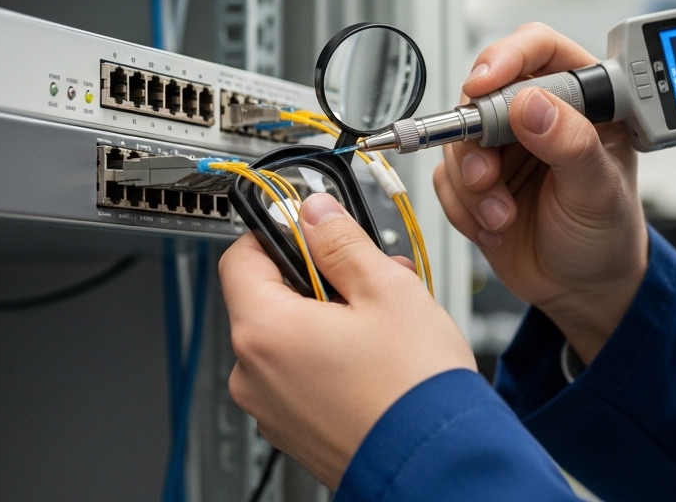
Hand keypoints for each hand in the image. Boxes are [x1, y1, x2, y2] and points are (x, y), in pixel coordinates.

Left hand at [219, 193, 475, 488]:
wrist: (436, 461)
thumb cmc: (413, 385)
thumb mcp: (387, 289)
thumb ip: (341, 242)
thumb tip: (315, 213)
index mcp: (264, 331)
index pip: (240, 257)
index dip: (277, 232)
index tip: (311, 227)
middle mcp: (253, 375)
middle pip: (270, 301)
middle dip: (320, 278)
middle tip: (372, 274)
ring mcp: (272, 409)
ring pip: (290, 341)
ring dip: (330, 319)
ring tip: (387, 321)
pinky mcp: (296, 432)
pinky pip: (302, 379)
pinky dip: (332, 359)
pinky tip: (379, 359)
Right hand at [434, 23, 647, 362]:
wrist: (584, 289)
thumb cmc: (608, 234)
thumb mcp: (599, 191)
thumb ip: (571, 144)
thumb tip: (532, 103)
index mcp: (582, 100)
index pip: (539, 48)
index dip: (507, 57)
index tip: (484, 85)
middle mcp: (539, 115)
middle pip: (484, 92)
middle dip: (478, 138)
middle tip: (489, 177)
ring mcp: (505, 146)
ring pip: (458, 138)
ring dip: (472, 183)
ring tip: (502, 214)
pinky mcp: (478, 178)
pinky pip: (445, 178)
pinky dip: (463, 206)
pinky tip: (496, 225)